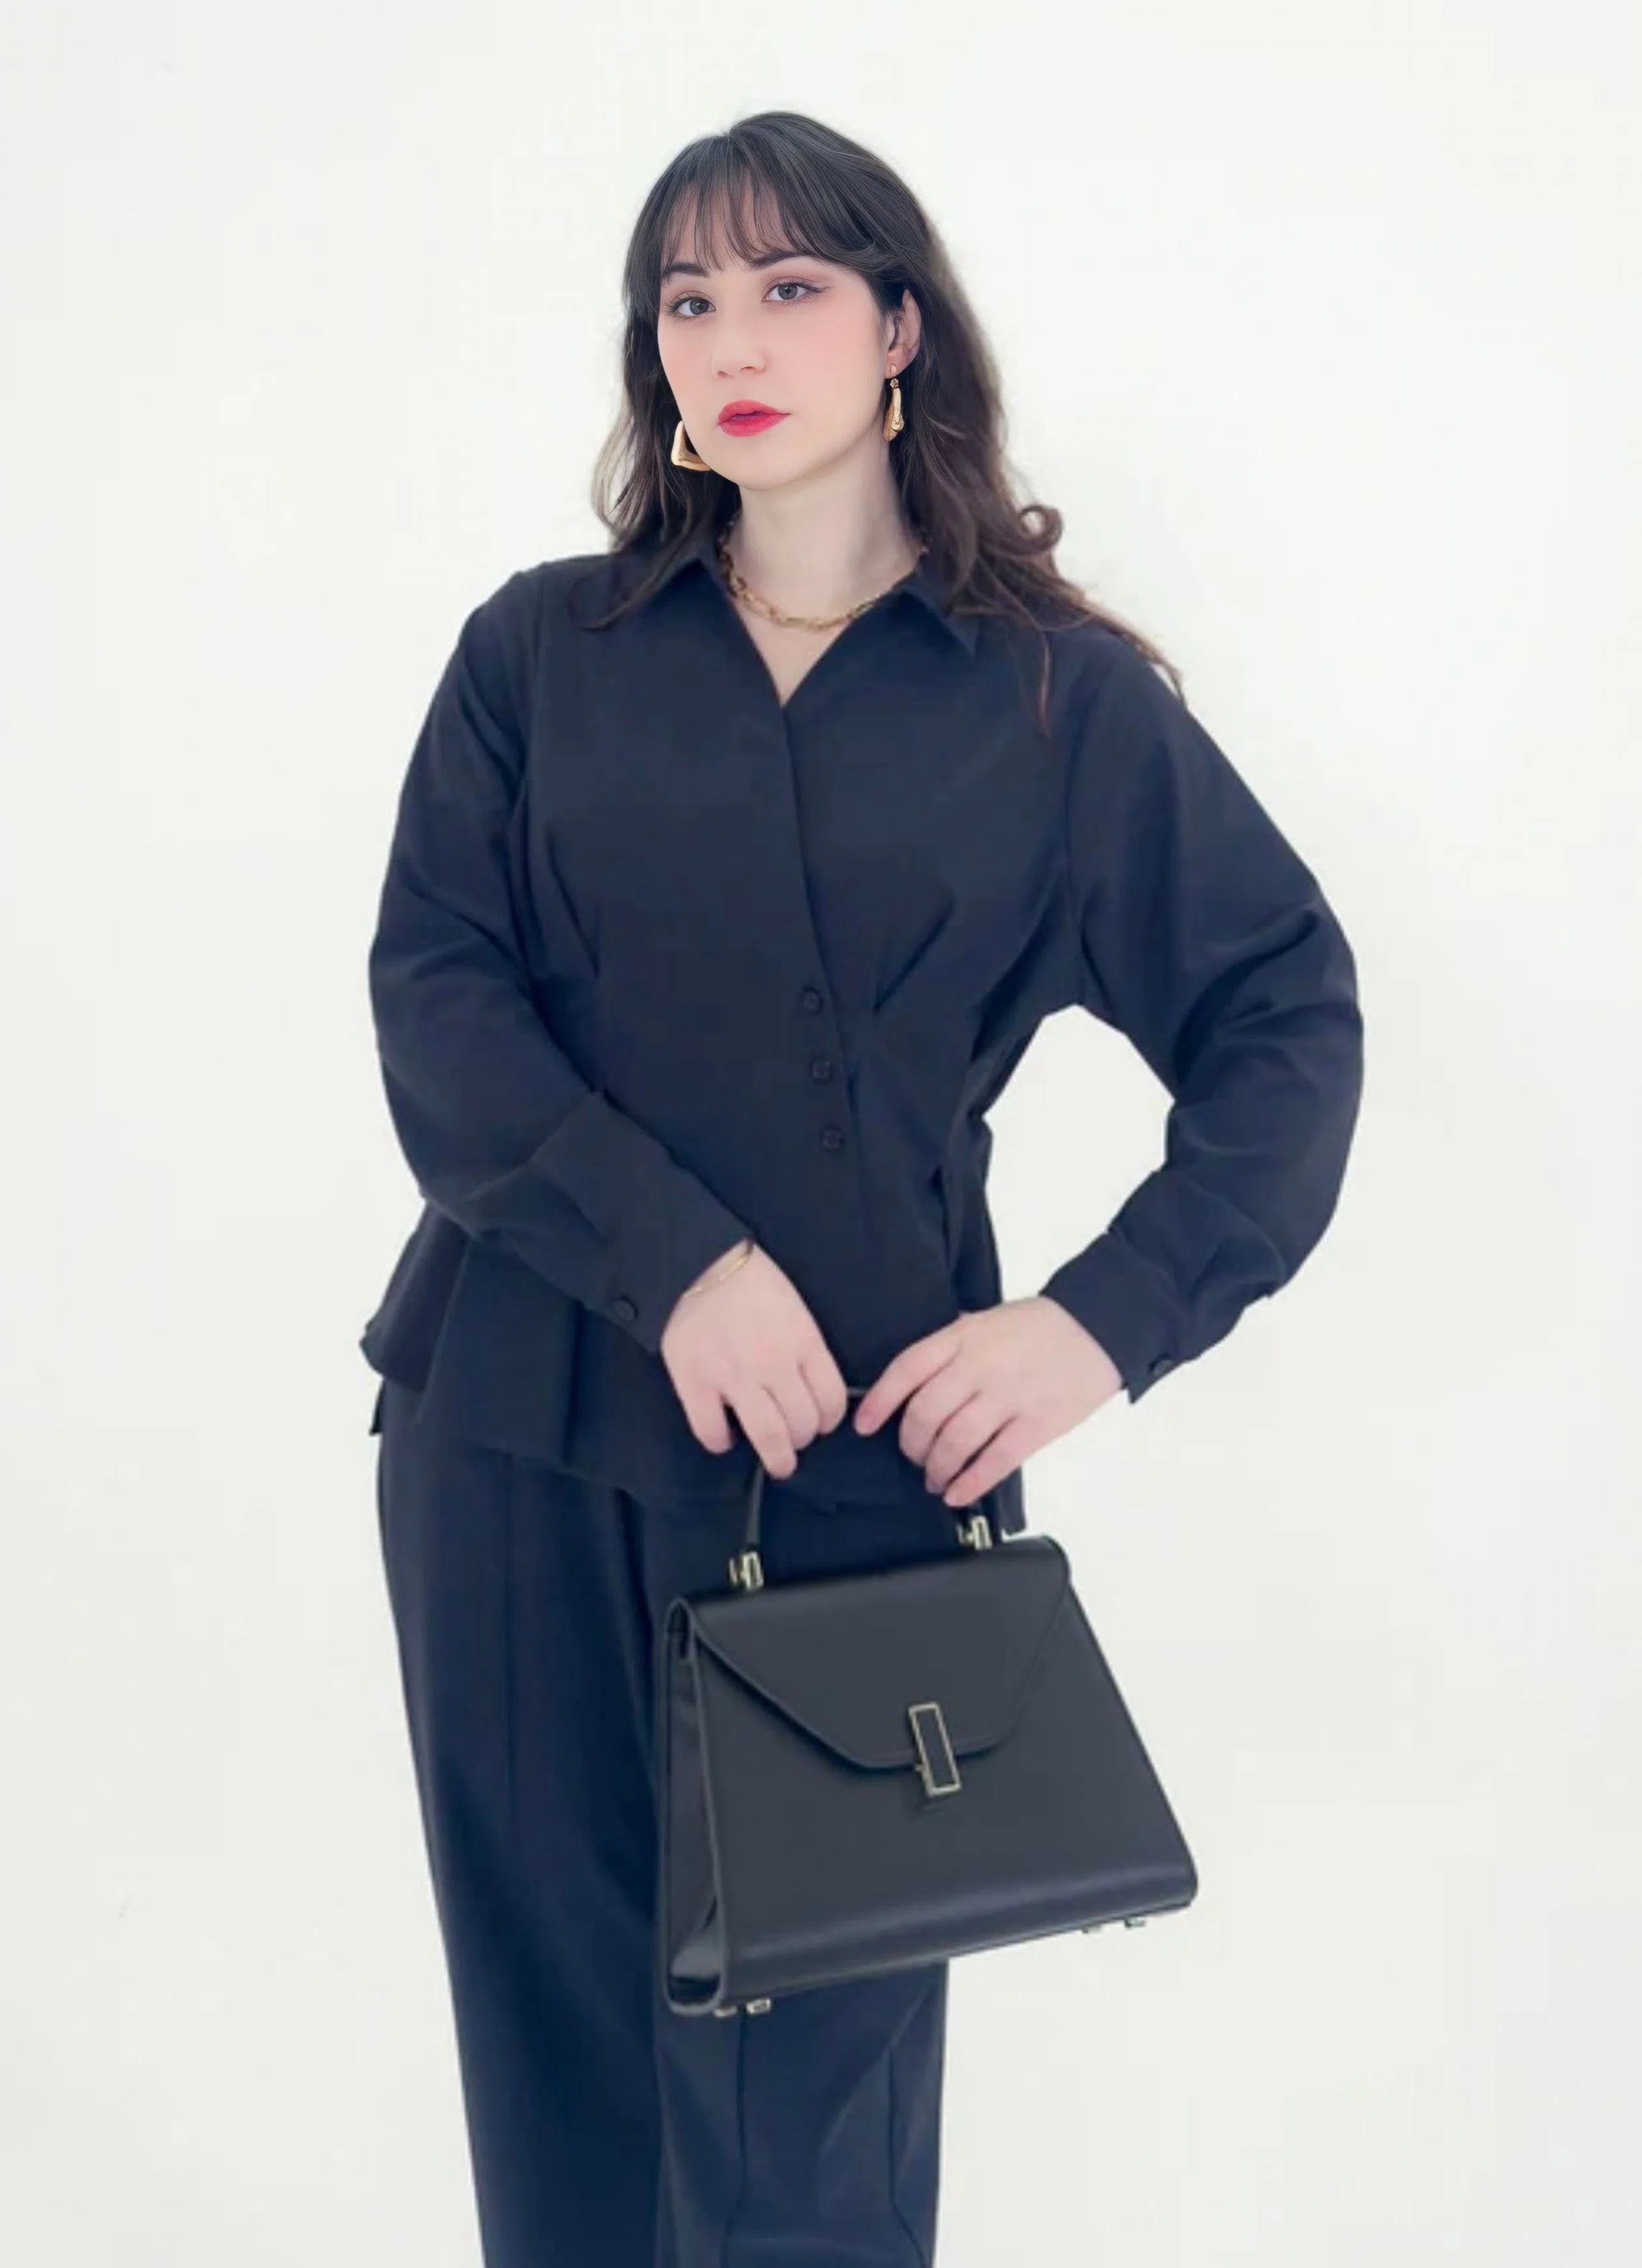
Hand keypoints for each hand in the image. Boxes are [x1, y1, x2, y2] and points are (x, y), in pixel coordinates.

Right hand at [659, 1242, 849, 1479]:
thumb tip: (808, 1389)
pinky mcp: (695, 1383)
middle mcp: (774, 1364)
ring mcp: (734, 1377)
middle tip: (794, 1442)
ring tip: (775, 1460)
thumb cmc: (751, 1282)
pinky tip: (724, 1438)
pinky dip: (721, 1443)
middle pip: (803, 1425)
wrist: (696, 1262)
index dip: (829, 1420)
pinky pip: (712, 1432)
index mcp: (803, 1343)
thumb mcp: (795, 1310)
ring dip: (776, 1456)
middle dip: (802, 1441)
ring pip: (768, 1437)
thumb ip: (804, 1349)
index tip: (821, 1424)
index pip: (832, 1400)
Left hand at [850, 1297, 1124, 1506]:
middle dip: (911, 1444)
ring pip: (954, 1443)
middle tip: (913, 1456)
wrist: (1098, 1326)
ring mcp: (1008, 1397)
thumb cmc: (1040, 1326)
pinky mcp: (1037, 1425)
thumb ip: (952, 1344)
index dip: (879, 1402)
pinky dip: (969, 1484)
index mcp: (963, 1336)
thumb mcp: (986, 1320)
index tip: (864, 1425)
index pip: (906, 1370)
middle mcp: (980, 1366)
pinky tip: (957, 1493)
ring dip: (937, 1468)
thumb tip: (916, 1376)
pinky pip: (993, 1462)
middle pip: (925, 1415)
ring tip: (935, 1478)